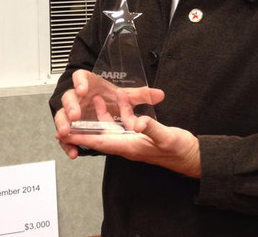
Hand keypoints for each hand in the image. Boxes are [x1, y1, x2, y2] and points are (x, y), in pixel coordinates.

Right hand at [53, 69, 164, 158]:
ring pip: (61, 116)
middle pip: (68, 97)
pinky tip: (73, 151)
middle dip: (70, 106)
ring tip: (67, 132)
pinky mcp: (72, 127)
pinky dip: (67, 144)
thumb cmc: (112, 98)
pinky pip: (65, 136)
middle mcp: (79, 97)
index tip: (83, 90)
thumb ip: (142, 96)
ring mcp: (73, 112)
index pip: (81, 77)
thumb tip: (159, 95)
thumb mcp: (128, 97)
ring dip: (63, 124)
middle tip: (75, 115)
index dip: (79, 82)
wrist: (107, 107)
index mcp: (91, 84)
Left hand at [61, 89, 200, 177]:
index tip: (66, 134)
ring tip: (95, 100)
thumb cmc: (179, 150)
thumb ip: (152, 128)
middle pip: (101, 135)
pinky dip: (122, 111)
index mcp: (131, 146)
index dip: (82, 137)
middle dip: (85, 127)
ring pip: (113, 127)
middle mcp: (129, 144)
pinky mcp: (143, 136)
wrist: (191, 156)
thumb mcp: (166, 137)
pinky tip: (122, 101)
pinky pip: (127, 123)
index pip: (101, 141)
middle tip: (70, 118)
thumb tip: (139, 121)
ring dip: (103, 115)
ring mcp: (136, 140)